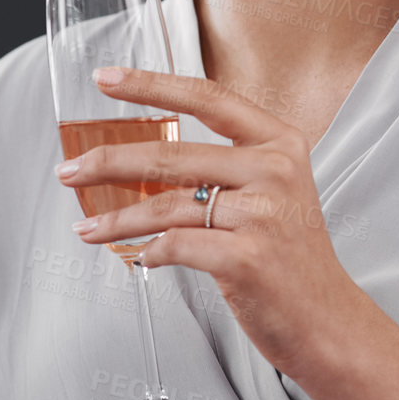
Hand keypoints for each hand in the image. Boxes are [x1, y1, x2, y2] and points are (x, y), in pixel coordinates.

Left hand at [53, 65, 370, 381]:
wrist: (328, 321)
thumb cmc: (291, 257)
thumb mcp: (274, 192)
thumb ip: (226, 166)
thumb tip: (146, 157)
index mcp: (279, 143)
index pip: (207, 98)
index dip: (152, 85)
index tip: (107, 78)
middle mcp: (274, 170)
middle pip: (171, 154)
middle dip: (109, 162)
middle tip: (70, 170)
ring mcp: (262, 214)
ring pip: (165, 205)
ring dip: (116, 218)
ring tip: (86, 227)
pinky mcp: (246, 258)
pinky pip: (175, 246)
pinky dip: (148, 252)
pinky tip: (138, 257)